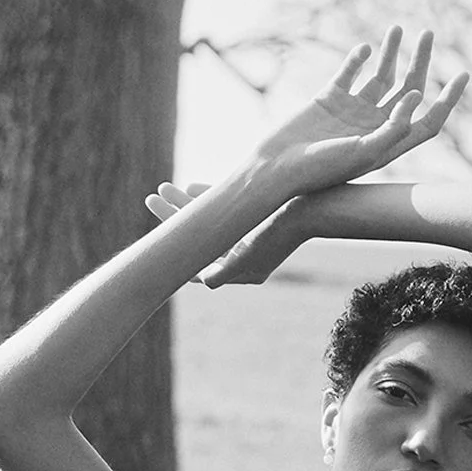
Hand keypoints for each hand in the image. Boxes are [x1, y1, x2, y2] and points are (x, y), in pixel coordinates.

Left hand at [141, 182, 307, 286]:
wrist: (321, 205)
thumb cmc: (286, 228)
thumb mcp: (253, 250)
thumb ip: (227, 268)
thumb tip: (203, 282)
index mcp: (242, 270)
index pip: (199, 265)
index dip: (174, 253)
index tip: (153, 240)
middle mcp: (244, 257)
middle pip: (200, 241)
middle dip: (173, 219)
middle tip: (150, 198)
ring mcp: (250, 237)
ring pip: (210, 223)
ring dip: (185, 206)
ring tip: (161, 188)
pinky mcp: (258, 217)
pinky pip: (227, 210)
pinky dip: (208, 200)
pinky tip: (189, 188)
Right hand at [242, 26, 464, 203]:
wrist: (277, 167)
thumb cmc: (321, 169)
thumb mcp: (363, 152)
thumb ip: (393, 127)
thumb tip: (417, 94)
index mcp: (388, 144)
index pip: (427, 121)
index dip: (447, 100)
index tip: (463, 74)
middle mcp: (374, 126)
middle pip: (407, 90)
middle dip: (420, 62)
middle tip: (428, 34)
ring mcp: (352, 111)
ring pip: (380, 76)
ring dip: (390, 53)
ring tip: (397, 29)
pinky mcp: (329, 97)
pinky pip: (349, 73)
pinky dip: (357, 59)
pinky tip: (364, 49)